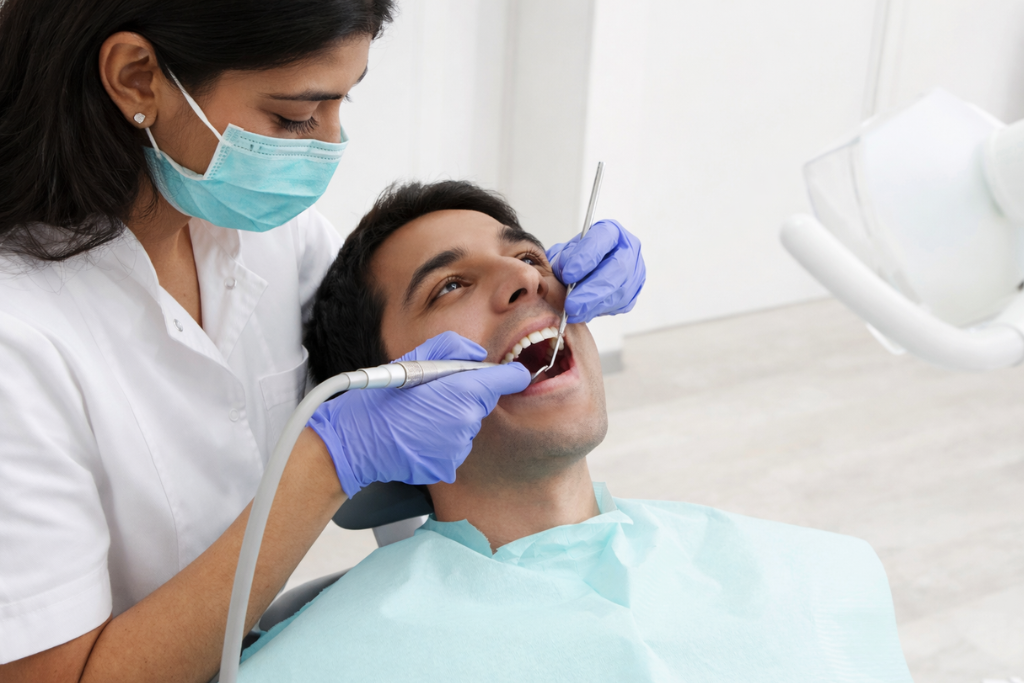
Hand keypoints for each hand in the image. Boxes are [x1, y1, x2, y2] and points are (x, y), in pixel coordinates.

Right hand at [307, 331, 529, 496]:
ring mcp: (456, 448)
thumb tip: (478, 354)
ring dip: (452, 420)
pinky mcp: (447, 467)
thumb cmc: (379, 399)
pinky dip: (441, 441)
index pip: (504, 381)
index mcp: (460, 393)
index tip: (513, 374)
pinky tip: (418, 436)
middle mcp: (464, 423)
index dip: (510, 376)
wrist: (354, 441)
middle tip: (433, 394)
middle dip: (465, 397)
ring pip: (467, 427)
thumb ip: (451, 348)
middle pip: (481, 404)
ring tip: (420, 417)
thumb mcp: (411, 360)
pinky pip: (454, 448)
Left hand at [546, 219, 645, 323]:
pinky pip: (618, 305)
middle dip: (591, 290)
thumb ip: (564, 258)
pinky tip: (583, 313)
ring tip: (573, 312)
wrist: (587, 269)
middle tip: (571, 304)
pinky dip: (598, 311)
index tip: (568, 274)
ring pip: (619, 291)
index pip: (602, 240)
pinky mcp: (633, 293)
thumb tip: (565, 273)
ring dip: (593, 305)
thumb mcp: (566, 251)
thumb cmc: (577, 257)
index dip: (585, 258)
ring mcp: (635, 272)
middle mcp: (628, 250)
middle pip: (617, 269)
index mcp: (611, 232)